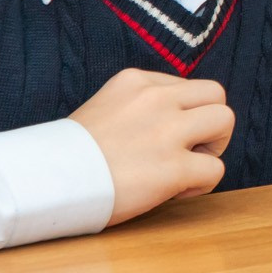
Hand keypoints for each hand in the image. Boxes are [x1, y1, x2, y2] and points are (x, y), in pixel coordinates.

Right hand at [69, 68, 234, 225]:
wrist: (45, 182)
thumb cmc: (71, 156)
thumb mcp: (105, 108)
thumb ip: (139, 107)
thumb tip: (171, 121)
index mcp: (136, 81)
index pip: (186, 86)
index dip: (184, 114)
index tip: (164, 137)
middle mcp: (155, 98)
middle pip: (216, 94)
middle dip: (210, 123)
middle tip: (190, 149)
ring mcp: (166, 131)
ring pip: (225, 120)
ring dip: (214, 147)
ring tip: (189, 166)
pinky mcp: (173, 167)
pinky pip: (216, 169)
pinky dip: (203, 183)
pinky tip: (176, 191)